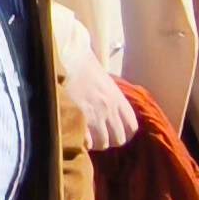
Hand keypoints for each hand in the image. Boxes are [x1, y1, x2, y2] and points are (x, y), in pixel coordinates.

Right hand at [52, 13, 134, 153]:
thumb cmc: (82, 65)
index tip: (111, 132)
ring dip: (93, 143)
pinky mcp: (79, 118)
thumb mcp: (104, 81)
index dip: (122, 133)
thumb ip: (111, 99)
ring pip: (102, 143)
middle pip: (118, 139)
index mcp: (118, 99)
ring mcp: (95, 115)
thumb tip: (112, 115)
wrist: (66, 56)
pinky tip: (73, 133)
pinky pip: (86, 142)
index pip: (131, 128)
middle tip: (95, 135)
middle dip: (107, 140)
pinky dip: (81, 142)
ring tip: (83, 135)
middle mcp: (110, 109)